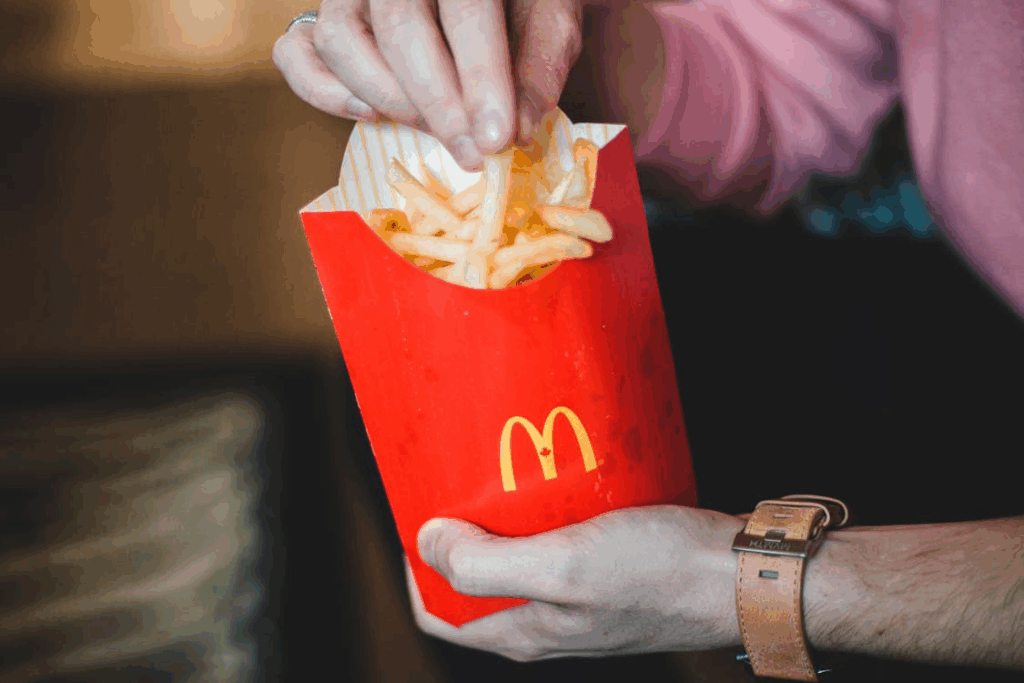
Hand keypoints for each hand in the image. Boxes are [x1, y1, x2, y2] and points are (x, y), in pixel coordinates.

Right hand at [273, 0, 582, 170]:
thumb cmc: (518, 0)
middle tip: (472, 155)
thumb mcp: (549, 14)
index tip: (497, 139)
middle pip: (400, 30)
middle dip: (439, 106)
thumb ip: (540, 62)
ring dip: (389, 99)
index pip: (465, 11)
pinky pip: (296, 51)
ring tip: (432, 130)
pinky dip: (323, 90)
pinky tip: (371, 114)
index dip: (480, 80)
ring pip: (340, 39)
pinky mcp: (322, 15)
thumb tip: (519, 126)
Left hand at [411, 506, 745, 660]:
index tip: (419, 514)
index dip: (416, 568)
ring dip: (500, 522)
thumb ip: (488, 564)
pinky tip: (553, 480)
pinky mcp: (604, 573)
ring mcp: (575, 599)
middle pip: (474, 584)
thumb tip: (428, 543)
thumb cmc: (661, 574)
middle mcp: (544, 621)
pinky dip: (543, 515)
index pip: (439, 614)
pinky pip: (554, 544)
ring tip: (501, 473)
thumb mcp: (564, 566)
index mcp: (524, 631)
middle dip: (457, 537)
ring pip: (514, 561)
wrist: (742, 575)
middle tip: (459, 482)